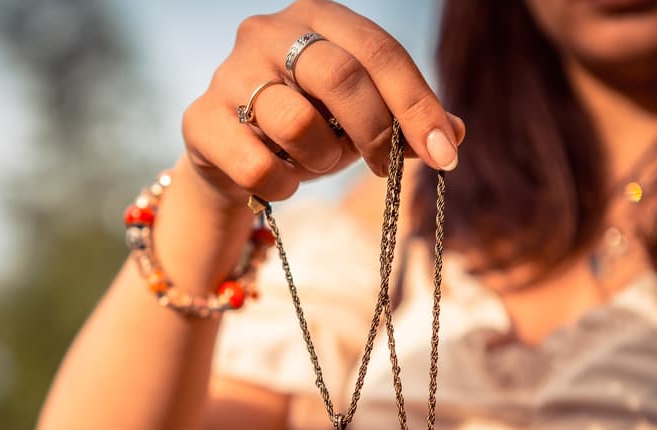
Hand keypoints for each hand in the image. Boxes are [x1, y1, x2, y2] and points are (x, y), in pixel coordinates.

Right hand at [183, 0, 465, 204]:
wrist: (230, 159)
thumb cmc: (305, 129)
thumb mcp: (358, 119)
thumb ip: (403, 121)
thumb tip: (455, 135)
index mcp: (316, 16)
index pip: (379, 51)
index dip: (417, 105)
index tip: (444, 153)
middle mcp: (268, 32)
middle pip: (340, 77)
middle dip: (375, 131)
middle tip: (384, 168)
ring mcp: (229, 73)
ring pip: (298, 125)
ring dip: (321, 160)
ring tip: (315, 164)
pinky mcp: (201, 120)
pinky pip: (258, 165)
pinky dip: (282, 186)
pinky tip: (279, 182)